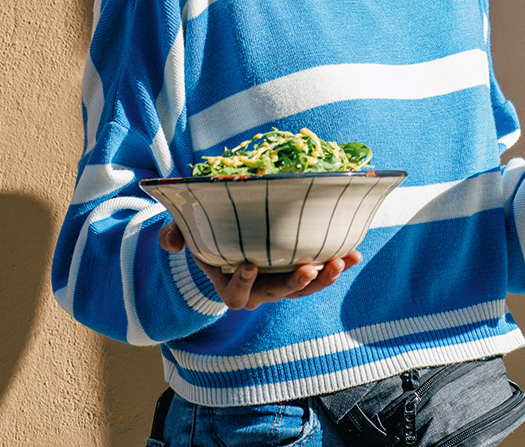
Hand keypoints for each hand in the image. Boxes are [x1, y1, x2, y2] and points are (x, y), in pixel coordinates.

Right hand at [157, 221, 361, 310]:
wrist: (228, 235)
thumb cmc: (207, 233)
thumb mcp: (188, 230)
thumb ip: (176, 234)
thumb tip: (170, 242)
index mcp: (230, 284)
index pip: (236, 294)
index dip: (242, 283)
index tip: (248, 264)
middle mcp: (259, 289)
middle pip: (279, 294)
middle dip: (295, 283)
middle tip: (308, 268)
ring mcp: (283, 280)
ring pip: (305, 287)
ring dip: (324, 276)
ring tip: (341, 261)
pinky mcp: (302, 268)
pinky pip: (322, 271)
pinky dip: (339, 262)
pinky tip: (355, 253)